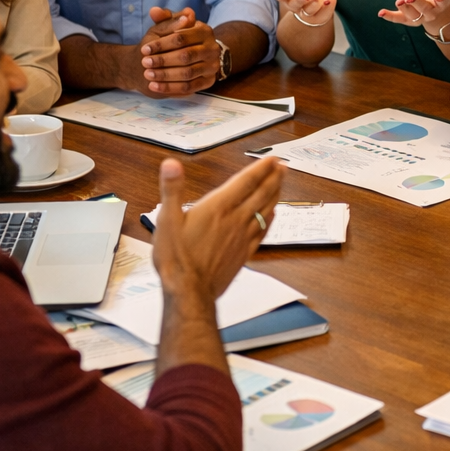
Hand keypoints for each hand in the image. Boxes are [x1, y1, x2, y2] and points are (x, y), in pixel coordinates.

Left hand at [137, 7, 221, 95]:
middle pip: (185, 56)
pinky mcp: (209, 81)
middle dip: (162, 60)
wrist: (187, 57)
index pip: (181, 38)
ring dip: (165, 75)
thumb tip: (155, 11)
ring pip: (187, 73)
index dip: (161, 44)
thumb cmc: (175, 40)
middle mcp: (212, 48)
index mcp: (204, 30)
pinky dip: (170, 88)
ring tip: (148, 75)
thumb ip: (163, 18)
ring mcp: (212, 66)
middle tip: (145, 63)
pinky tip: (154, 86)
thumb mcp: (169, 27)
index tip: (144, 49)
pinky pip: (189, 87)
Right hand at [152, 156, 284, 302]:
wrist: (189, 292)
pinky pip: (263, 231)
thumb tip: (171, 165)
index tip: (273, 159)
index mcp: (218, 208)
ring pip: (265, 210)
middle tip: (283, 166)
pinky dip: (270, 219)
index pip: (245, 182)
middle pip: (261, 193)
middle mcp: (235, 220)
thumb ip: (172, 190)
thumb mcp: (166, 220)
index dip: (261, 168)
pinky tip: (273, 215)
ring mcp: (242, 237)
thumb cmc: (177, 259)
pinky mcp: (244, 252)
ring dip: (275, 194)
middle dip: (273, 177)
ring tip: (281, 184)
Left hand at [378, 0, 449, 30]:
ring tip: (398, 1)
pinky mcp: (408, 18)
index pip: (443, 0)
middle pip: (425, 10)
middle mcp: (431, 12)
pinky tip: (381, 13)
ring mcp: (419, 17)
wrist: (435, 7)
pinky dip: (390, 17)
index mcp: (443, 2)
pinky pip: (399, 19)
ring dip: (405, 10)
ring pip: (413, 16)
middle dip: (418, 4)